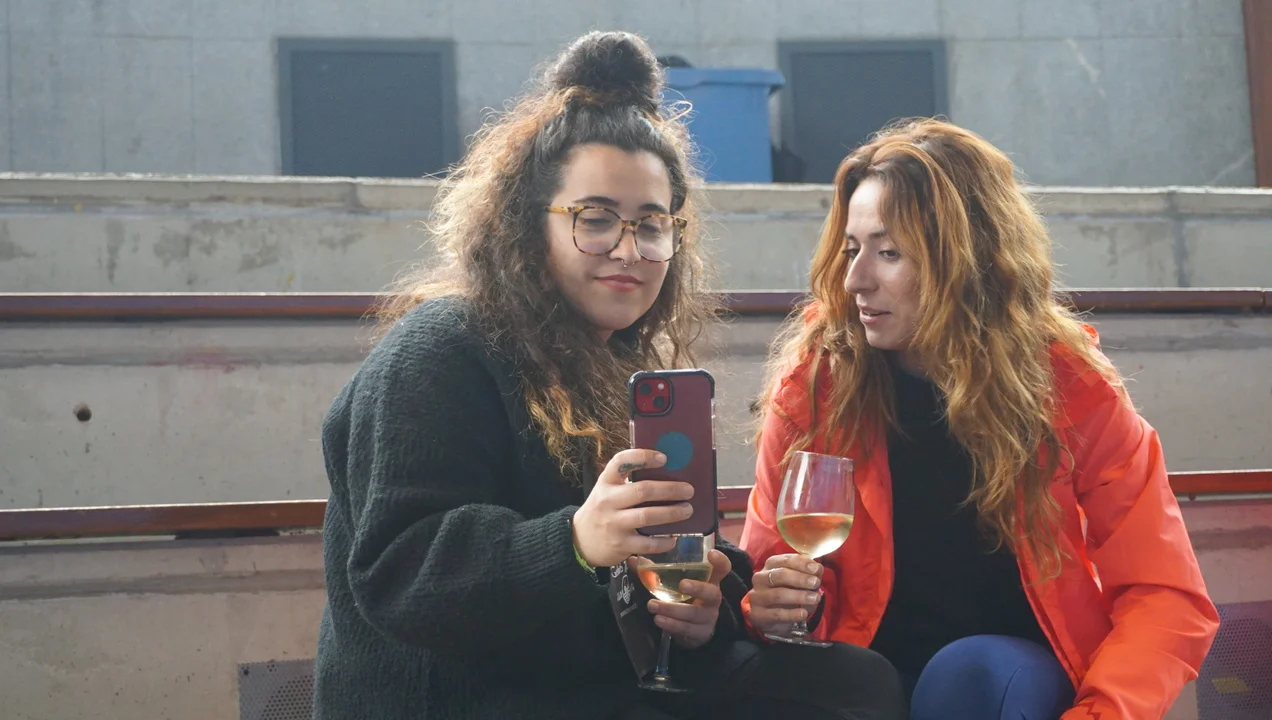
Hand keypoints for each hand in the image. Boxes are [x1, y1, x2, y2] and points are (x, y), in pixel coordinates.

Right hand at [571, 449, 694, 567]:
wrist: (580, 540)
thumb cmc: (602, 509)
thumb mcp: (608, 490)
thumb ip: (628, 482)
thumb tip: (669, 473)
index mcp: (606, 482)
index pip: (621, 462)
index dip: (643, 457)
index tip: (664, 458)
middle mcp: (608, 500)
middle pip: (642, 491)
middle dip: (669, 490)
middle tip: (689, 490)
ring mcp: (613, 524)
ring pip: (647, 516)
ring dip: (672, 513)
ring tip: (688, 510)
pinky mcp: (620, 545)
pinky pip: (647, 543)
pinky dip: (664, 541)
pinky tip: (674, 538)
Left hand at [645, 549, 730, 649]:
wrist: (691, 631)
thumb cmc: (683, 599)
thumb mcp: (673, 584)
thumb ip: (655, 572)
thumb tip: (633, 560)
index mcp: (710, 581)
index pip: (722, 569)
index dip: (720, 561)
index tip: (711, 553)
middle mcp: (713, 598)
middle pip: (712, 593)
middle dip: (698, 588)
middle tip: (682, 584)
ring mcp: (709, 617)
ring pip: (694, 613)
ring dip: (673, 609)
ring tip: (653, 605)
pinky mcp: (701, 633)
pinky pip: (687, 629)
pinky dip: (672, 625)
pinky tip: (659, 620)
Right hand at [747, 553, 823, 636]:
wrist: (771, 616)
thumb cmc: (787, 592)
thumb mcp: (799, 581)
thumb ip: (809, 574)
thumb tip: (818, 569)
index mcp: (771, 565)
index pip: (785, 560)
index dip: (802, 563)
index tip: (817, 569)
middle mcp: (761, 578)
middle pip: (780, 575)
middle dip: (800, 578)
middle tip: (816, 583)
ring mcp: (758, 596)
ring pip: (778, 594)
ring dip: (799, 596)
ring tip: (815, 598)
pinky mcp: (758, 614)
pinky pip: (776, 614)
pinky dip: (792, 614)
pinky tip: (804, 613)